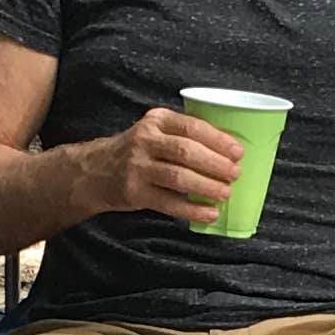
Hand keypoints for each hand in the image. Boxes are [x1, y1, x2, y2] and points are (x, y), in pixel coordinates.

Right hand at [90, 106, 244, 228]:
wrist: (96, 170)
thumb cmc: (139, 151)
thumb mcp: (156, 132)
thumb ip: (184, 136)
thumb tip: (228, 153)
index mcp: (157, 121)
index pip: (192, 126)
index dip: (218, 140)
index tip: (238, 152)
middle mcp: (145, 141)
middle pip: (186, 151)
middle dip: (215, 164)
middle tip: (235, 174)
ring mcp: (137, 167)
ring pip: (178, 177)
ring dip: (206, 187)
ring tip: (225, 193)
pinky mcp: (135, 192)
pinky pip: (169, 203)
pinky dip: (193, 210)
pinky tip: (210, 213)